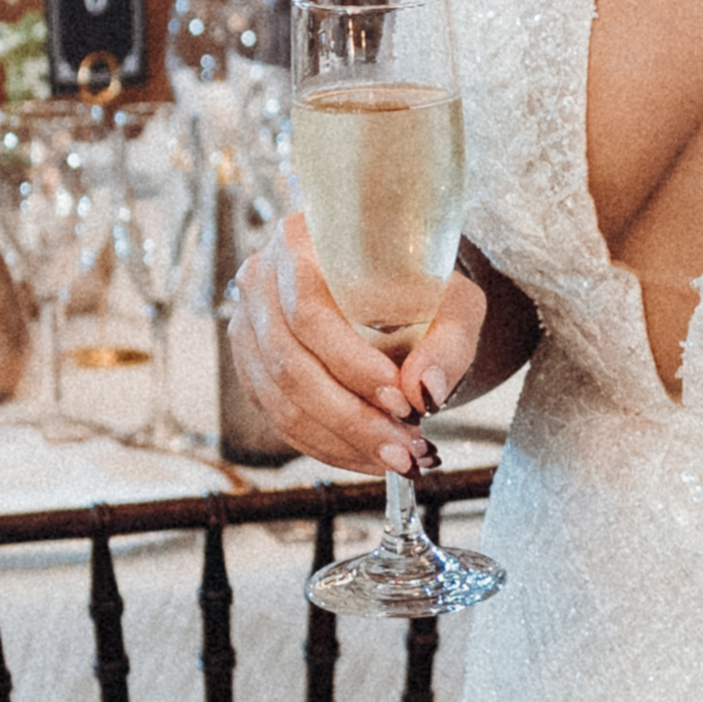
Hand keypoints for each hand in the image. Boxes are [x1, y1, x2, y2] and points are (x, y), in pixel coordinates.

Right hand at [246, 212, 513, 462]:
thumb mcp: (454, 303)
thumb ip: (447, 344)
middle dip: (352, 418)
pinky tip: (369, 457)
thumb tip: (425, 393)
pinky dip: (327, 446)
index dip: (352, 363)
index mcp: (302, 242)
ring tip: (396, 459)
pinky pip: (279, 419)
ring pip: (281, 401)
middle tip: (405, 450)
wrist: (395, 290)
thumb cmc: (424, 288)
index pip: (309, 309)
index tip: (401, 400)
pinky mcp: (252, 367)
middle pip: (291, 364)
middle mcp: (262, 280)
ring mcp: (249, 326)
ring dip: (342, 441)